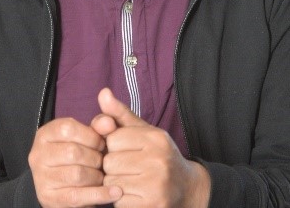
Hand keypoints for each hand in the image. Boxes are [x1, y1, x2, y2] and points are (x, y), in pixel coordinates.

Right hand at [28, 116, 122, 207]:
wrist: (65, 189)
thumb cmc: (78, 158)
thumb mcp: (86, 139)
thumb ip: (98, 127)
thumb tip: (109, 123)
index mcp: (44, 135)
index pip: (68, 128)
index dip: (91, 136)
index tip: (101, 144)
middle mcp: (37, 155)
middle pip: (73, 152)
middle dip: (95, 158)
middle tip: (101, 163)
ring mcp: (41, 178)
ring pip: (77, 175)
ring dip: (96, 177)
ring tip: (101, 176)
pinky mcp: (49, 198)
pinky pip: (78, 196)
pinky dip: (100, 194)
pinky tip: (115, 192)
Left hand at [91, 88, 210, 207]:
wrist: (187, 188)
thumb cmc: (158, 156)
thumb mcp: (143, 132)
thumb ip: (120, 114)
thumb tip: (102, 92)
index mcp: (155, 138)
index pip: (112, 139)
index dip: (113, 147)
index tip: (125, 151)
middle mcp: (158, 159)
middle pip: (109, 162)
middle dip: (113, 167)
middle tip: (128, 169)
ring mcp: (156, 185)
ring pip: (111, 183)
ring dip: (115, 185)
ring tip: (131, 181)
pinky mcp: (152, 205)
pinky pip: (119, 203)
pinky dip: (122, 201)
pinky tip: (135, 195)